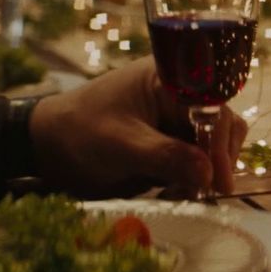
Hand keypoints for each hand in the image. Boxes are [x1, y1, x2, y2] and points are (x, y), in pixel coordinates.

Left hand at [29, 58, 247, 197]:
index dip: (220, 142)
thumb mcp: (120, 144)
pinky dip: (193, 178)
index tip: (219, 180)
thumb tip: (208, 174)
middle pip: (222, 127)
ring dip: (205, 172)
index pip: (213, 108)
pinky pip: (198, 159)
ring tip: (182, 192)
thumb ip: (165, 156)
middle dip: (215, 161)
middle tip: (202, 192)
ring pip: (213, 146)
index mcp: (170, 79)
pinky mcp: (173, 140)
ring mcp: (178, 118)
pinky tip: (174, 190)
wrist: (48, 145)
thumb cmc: (79, 132)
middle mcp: (181, 95)